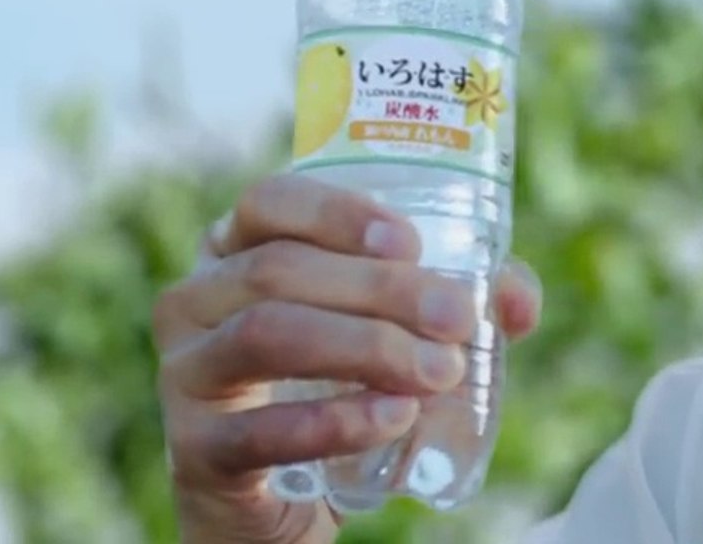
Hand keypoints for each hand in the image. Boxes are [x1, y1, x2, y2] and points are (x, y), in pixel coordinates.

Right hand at [153, 175, 543, 542]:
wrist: (284, 499)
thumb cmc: (341, 386)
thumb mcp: (396, 331)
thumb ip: (458, 302)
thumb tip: (517, 301)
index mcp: (237, 253)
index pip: (269, 202)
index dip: (337, 213)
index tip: (411, 242)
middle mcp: (196, 302)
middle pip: (279, 269)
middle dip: (382, 290)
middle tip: (457, 320)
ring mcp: (185, 375)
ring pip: (266, 334)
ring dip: (366, 347)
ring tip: (440, 371)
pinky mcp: (195, 451)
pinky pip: (258, 429)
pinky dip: (334, 420)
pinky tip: (394, 417)